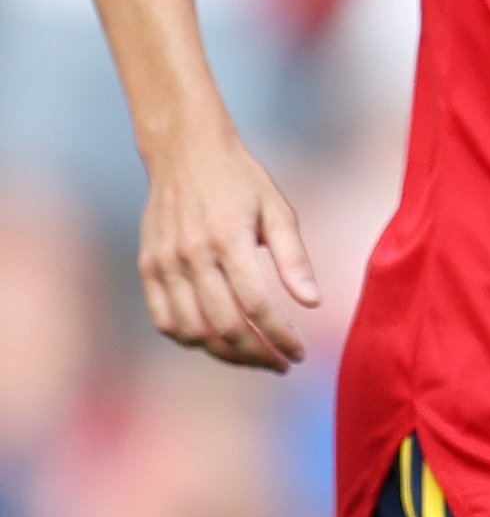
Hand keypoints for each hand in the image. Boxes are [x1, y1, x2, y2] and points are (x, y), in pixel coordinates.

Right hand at [137, 126, 318, 371]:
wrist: (185, 152)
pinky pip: (165, 320)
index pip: (258, 306)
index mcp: (229, 240)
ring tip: (254, 357)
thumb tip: (313, 301)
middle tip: (281, 364)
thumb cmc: (241, 180)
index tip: (300, 353)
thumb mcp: (278, 210)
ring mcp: (164, 265)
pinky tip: (217, 342)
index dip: (281, 337)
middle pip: (225, 326)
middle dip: (257, 354)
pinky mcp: (148, 268)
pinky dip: (191, 339)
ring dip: (225, 354)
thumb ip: (294, 258)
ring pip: (192, 331)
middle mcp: (192, 256)